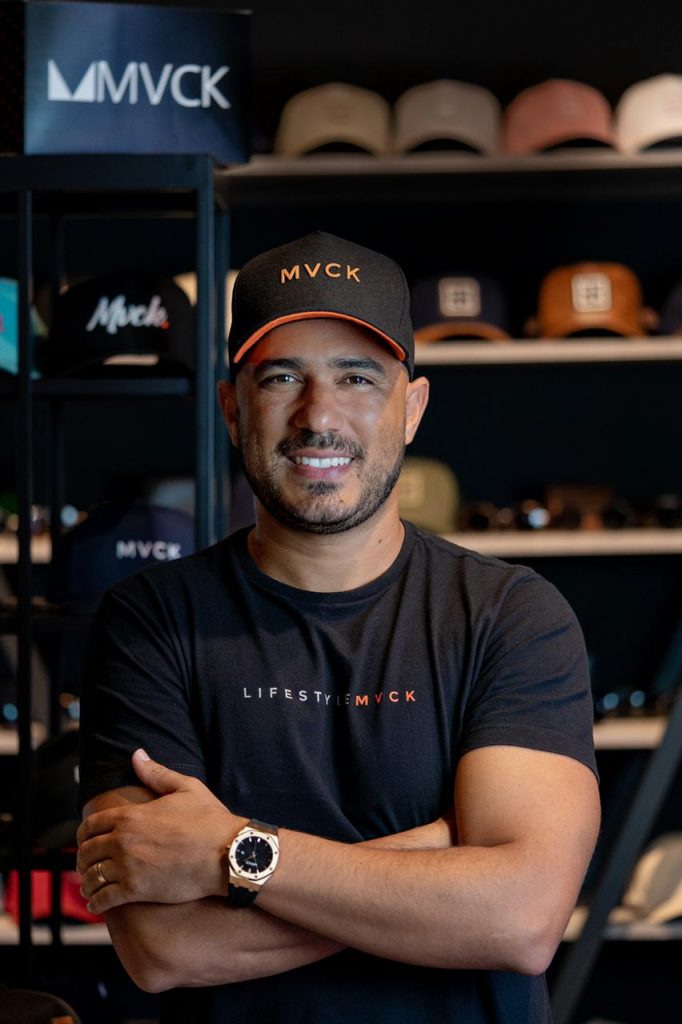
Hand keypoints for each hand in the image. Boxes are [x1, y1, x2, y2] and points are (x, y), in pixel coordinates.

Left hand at [77, 749, 245, 914]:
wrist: (227, 854)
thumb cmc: (209, 820)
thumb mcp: (186, 788)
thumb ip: (156, 773)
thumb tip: (137, 755)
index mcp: (131, 816)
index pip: (90, 825)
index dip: (84, 834)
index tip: (86, 841)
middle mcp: (123, 841)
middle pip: (86, 851)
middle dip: (83, 858)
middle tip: (86, 864)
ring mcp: (128, 867)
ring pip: (91, 876)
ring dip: (87, 882)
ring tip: (89, 886)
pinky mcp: (136, 891)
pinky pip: (103, 899)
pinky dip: (96, 903)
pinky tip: (98, 904)